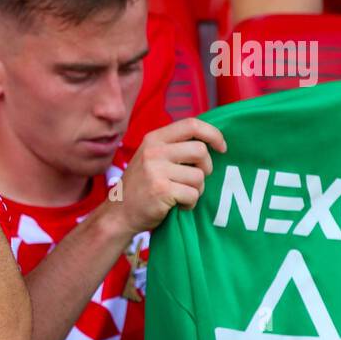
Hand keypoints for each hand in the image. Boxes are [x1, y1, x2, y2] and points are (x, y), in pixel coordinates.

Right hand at [103, 117, 227, 234]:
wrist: (119, 214)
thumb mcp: (151, 158)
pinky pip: (193, 194)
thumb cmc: (141, 187)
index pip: (191, 125)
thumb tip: (210, 143)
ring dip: (197, 189)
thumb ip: (174, 147)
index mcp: (154, 139)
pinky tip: (178, 205)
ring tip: (182, 195)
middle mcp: (154, 151)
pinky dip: (190, 203)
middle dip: (206, 168)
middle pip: (200, 150)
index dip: (213, 134)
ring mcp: (156, 170)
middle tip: (196, 179)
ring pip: (199, 176)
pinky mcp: (161, 190)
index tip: (222, 147)